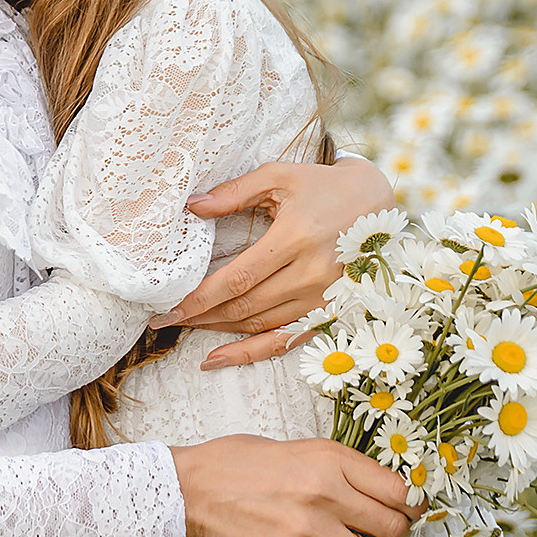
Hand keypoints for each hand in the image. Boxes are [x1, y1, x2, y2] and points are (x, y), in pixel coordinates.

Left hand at [165, 152, 395, 369]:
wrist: (374, 203)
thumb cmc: (321, 186)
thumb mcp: (279, 177)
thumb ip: (235, 192)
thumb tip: (192, 207)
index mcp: (295, 238)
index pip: (238, 278)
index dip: (200, 296)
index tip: (167, 305)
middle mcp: (311, 274)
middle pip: (244, 306)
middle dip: (200, 315)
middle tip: (162, 318)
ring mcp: (321, 298)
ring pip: (258, 324)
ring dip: (216, 329)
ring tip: (183, 326)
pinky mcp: (326, 311)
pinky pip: (284, 340)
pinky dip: (248, 353)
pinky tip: (216, 359)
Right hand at [169, 434, 413, 536]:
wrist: (194, 490)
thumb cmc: (240, 463)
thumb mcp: (301, 448)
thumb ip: (342, 467)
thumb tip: (383, 488)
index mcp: (330, 459)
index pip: (398, 489)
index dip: (412, 503)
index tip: (411, 508)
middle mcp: (326, 493)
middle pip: (392, 525)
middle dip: (398, 532)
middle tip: (390, 532)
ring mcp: (309, 531)